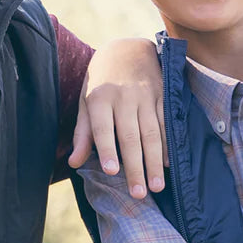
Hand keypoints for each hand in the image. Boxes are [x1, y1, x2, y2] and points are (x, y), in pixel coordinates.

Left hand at [69, 37, 166, 199]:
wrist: (129, 49)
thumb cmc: (102, 80)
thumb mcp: (86, 100)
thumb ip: (82, 132)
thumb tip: (73, 162)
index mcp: (100, 97)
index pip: (103, 128)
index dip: (107, 149)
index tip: (112, 172)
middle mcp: (124, 97)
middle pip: (130, 136)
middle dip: (135, 167)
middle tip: (138, 194)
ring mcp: (146, 97)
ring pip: (152, 134)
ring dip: (154, 162)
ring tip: (156, 187)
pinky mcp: (162, 96)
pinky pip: (166, 124)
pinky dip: (167, 146)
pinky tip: (168, 166)